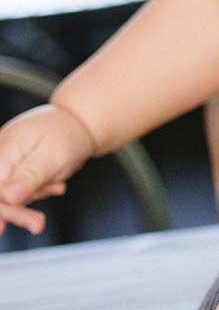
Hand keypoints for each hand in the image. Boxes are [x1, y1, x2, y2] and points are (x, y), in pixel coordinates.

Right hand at [0, 104, 94, 234]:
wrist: (79, 122)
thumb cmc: (68, 135)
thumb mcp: (53, 157)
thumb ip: (29, 177)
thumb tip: (8, 197)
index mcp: (4, 148)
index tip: (2, 228)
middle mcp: (0, 153)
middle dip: (16, 211)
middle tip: (38, 224)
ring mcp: (4, 160)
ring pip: (7, 194)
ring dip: (32, 196)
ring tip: (57, 185)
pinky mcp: (12, 168)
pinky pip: (17, 188)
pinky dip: (36, 191)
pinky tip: (55, 184)